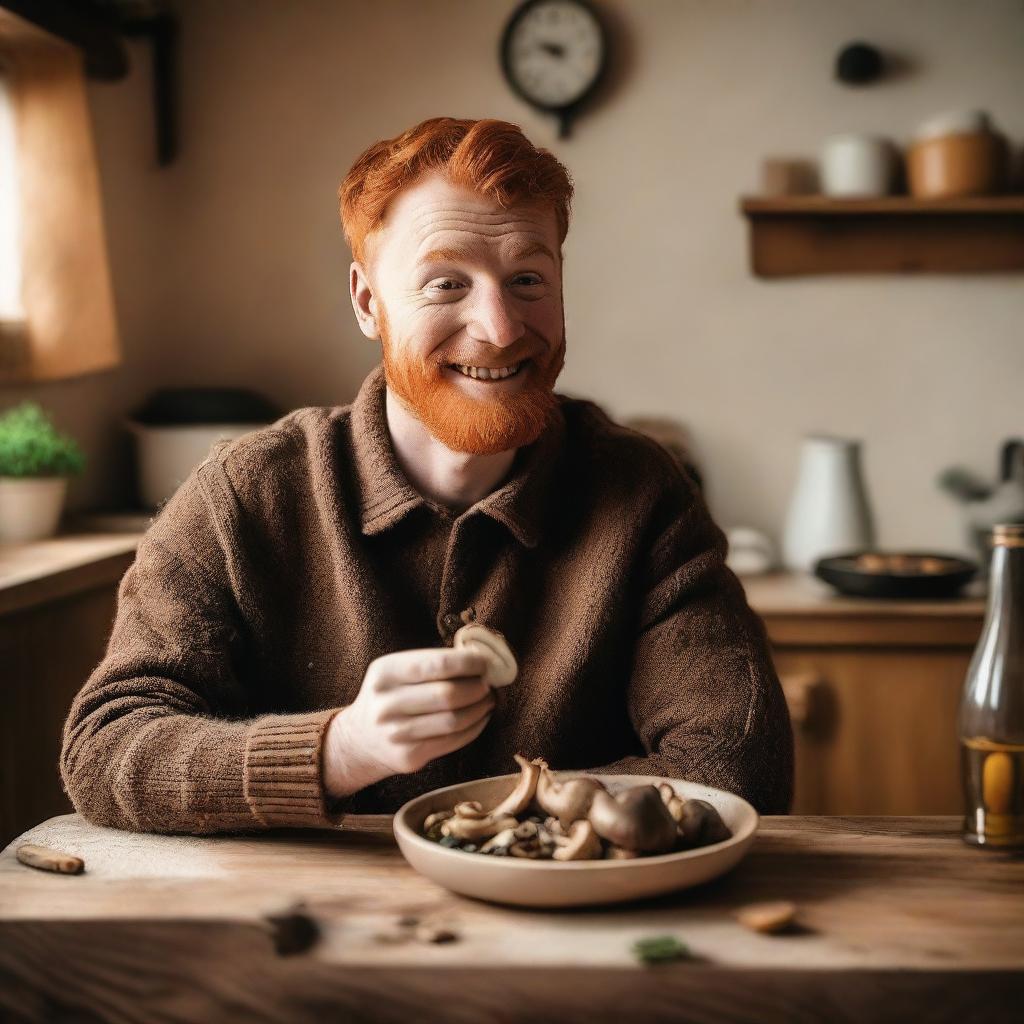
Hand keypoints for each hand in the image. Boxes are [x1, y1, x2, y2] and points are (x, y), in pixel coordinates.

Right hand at [323, 647, 495, 798]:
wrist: (360, 739)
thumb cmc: (391, 696)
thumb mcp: (397, 671)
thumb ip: (432, 664)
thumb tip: (481, 660)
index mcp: (385, 672)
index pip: (437, 665)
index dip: (468, 663)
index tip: (486, 662)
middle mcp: (387, 703)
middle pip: (448, 694)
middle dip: (478, 687)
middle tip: (490, 683)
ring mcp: (396, 733)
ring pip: (454, 720)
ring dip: (480, 708)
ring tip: (488, 699)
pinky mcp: (409, 756)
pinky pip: (453, 741)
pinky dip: (475, 727)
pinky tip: (480, 717)